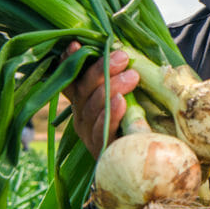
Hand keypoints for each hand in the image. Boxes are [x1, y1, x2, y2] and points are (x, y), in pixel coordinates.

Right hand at [62, 42, 139, 157]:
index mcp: (83, 100)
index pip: (70, 78)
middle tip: (122, 56)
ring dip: (111, 88)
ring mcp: (90, 133)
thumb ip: (122, 75)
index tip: (76, 44)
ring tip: (131, 76)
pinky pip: (104, 130)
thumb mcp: (128, 95)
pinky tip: (122, 102)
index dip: (68, 61)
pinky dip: (112, 114)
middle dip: (101, 69)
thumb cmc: (137, 120)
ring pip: (92, 108)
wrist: (141, 164)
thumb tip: (128, 47)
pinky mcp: (102, 150)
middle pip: (83, 89)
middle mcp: (82, 115)